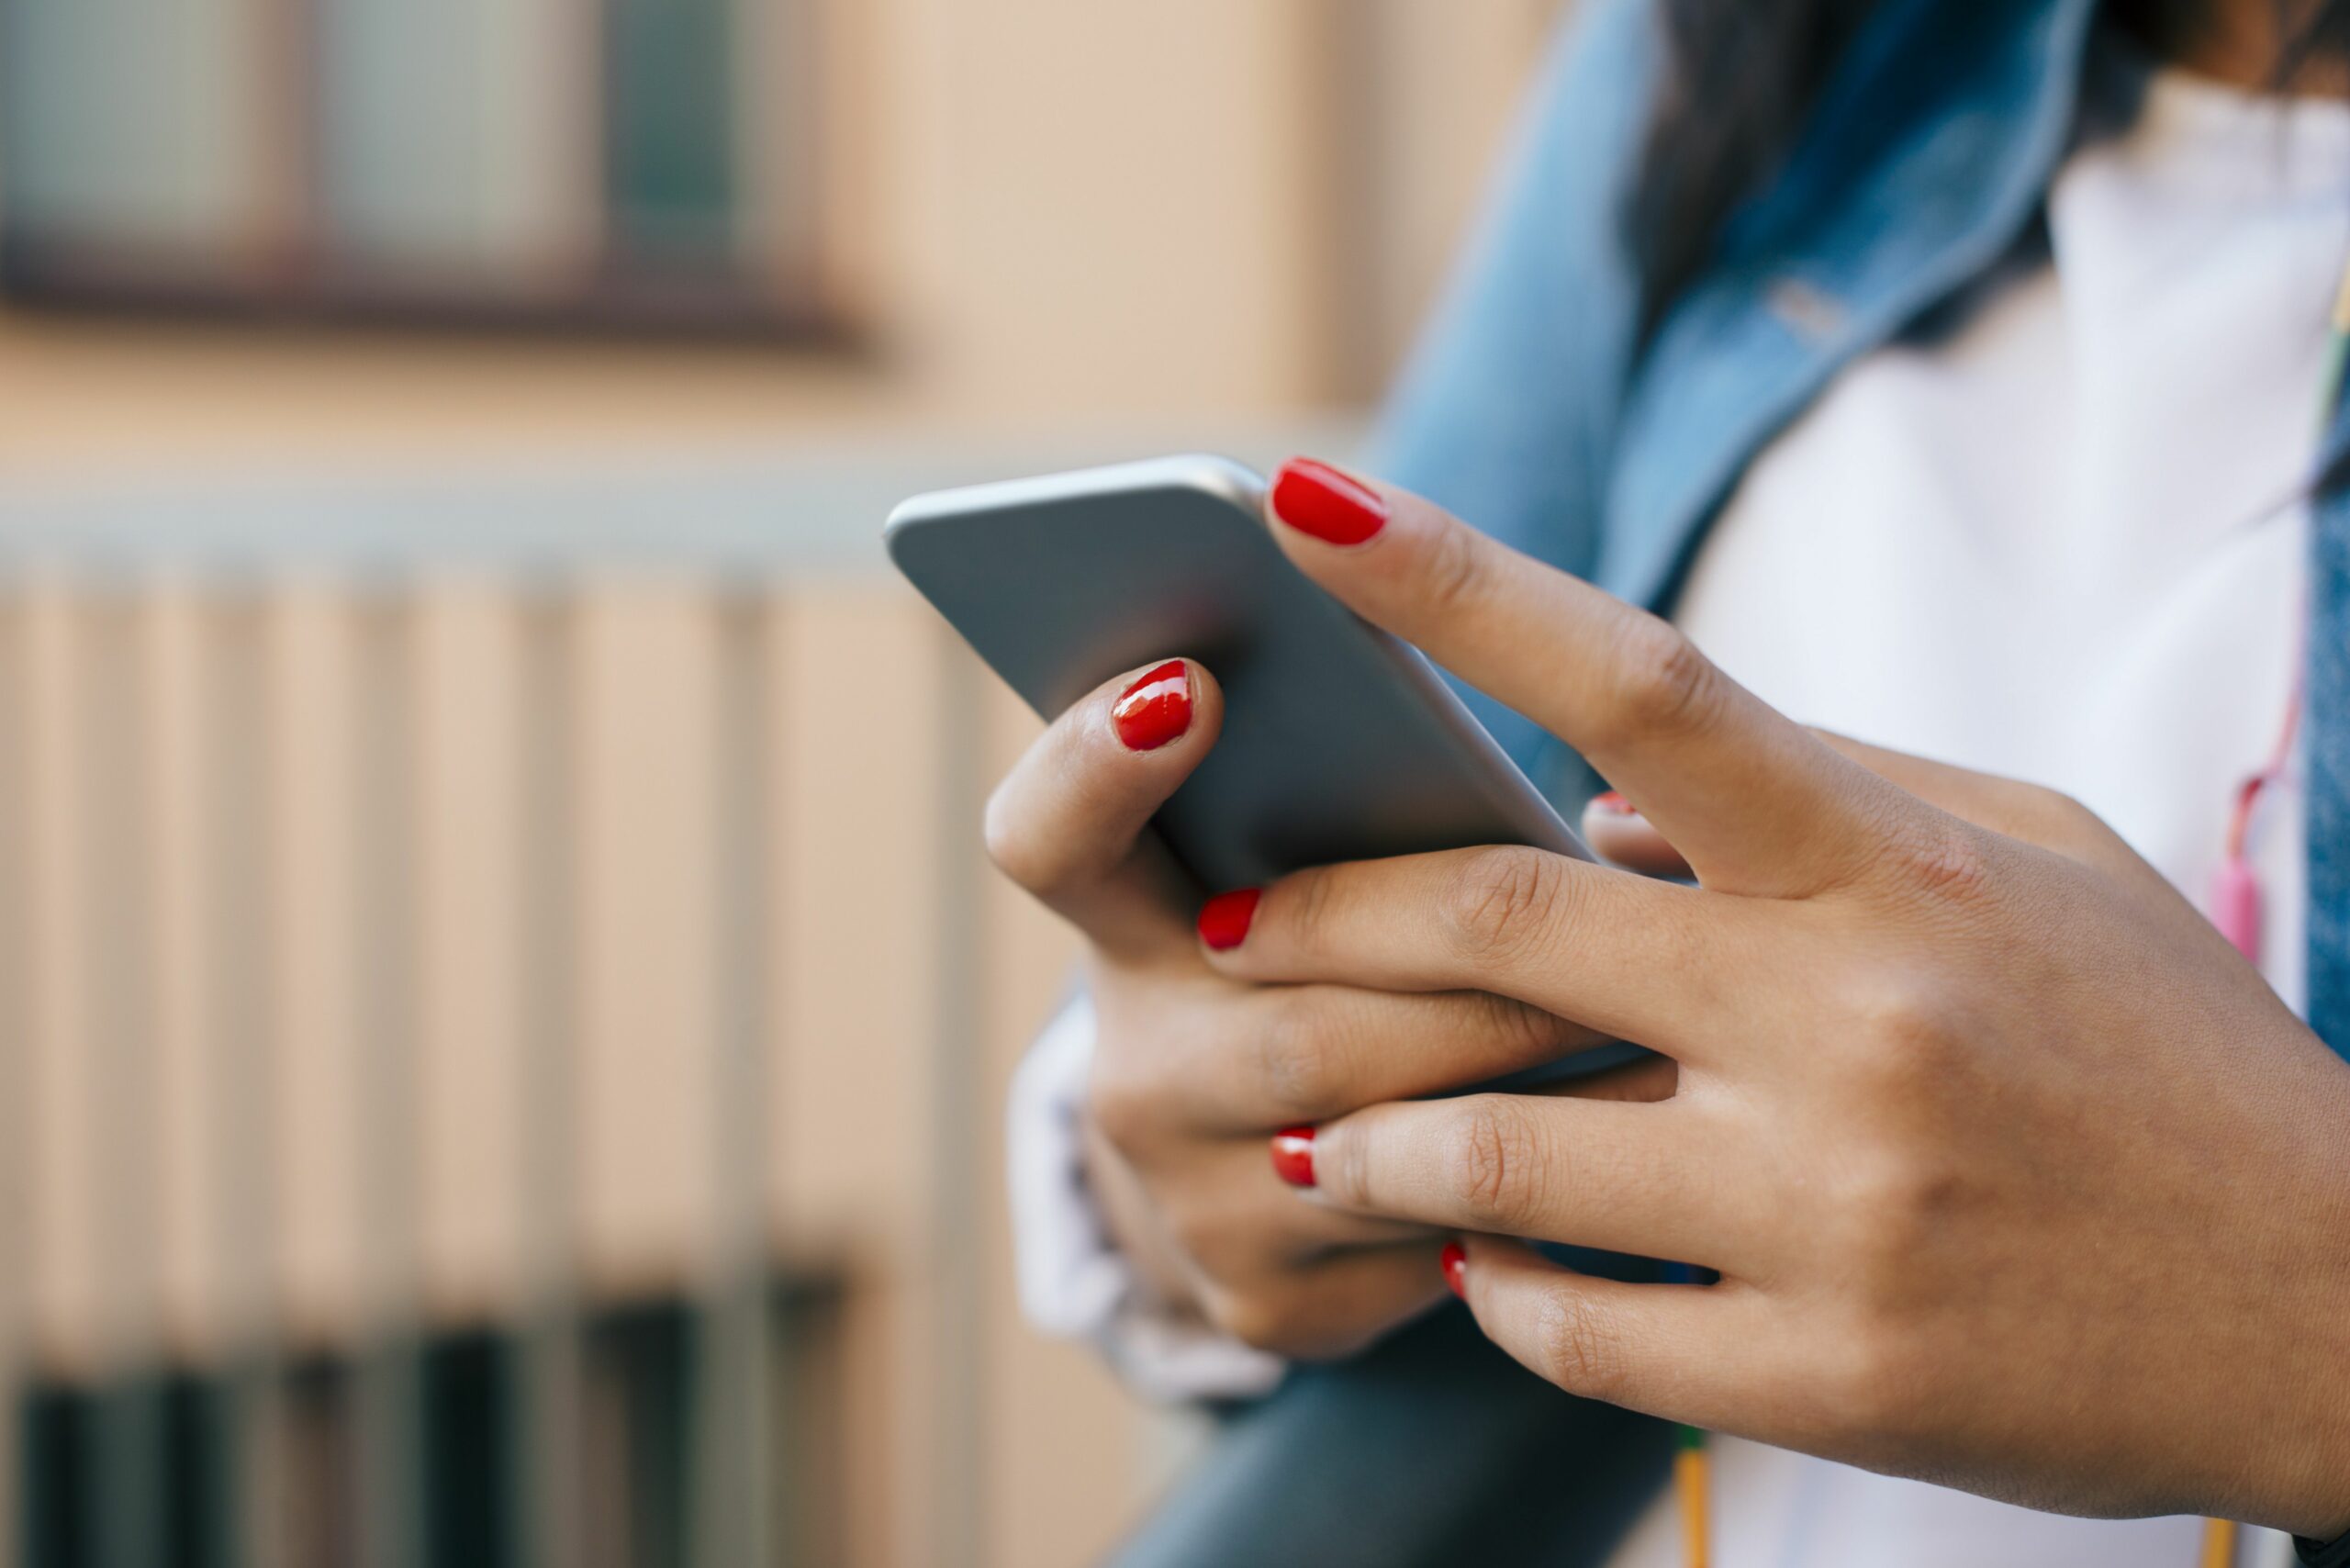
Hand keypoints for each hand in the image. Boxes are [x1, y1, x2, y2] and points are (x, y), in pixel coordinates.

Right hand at [985, 656, 1668, 1356]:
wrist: (1264, 1178)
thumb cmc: (1336, 962)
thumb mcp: (1308, 878)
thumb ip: (1349, 800)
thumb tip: (1482, 710)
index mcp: (1127, 926)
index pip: (1050, 840)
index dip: (1094, 765)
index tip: (1196, 683)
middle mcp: (1136, 1071)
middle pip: (1296, 1019)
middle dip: (1463, 980)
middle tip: (1594, 918)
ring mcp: (1193, 1199)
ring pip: (1384, 1140)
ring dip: (1534, 1078)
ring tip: (1664, 1019)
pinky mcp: (1274, 1298)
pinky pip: (1433, 1236)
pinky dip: (1549, 1183)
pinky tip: (1646, 1148)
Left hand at [1208, 458, 2349, 1532]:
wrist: (2342, 1307)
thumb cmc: (2169, 1052)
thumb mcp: (2038, 862)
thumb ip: (1825, 792)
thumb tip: (1599, 785)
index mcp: (1893, 868)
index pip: (1638, 681)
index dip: (1450, 582)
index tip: (1300, 505)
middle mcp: (1851, 1024)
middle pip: (1497, 921)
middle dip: (1318, 916)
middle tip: (1224, 925)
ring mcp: (1835, 1211)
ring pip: (1489, 1155)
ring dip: (1363, 1139)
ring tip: (1311, 1131)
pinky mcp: (1831, 1378)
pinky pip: (1572, 1330)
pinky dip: (1486, 1292)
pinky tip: (1470, 1266)